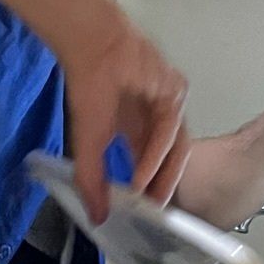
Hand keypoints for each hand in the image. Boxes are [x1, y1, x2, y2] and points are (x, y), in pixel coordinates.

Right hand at [52, 0, 189, 221]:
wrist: (92, 44)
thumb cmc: (88, 86)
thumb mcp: (89, 143)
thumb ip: (91, 180)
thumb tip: (96, 218)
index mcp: (139, 129)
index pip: (153, 166)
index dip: (150, 190)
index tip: (142, 215)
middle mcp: (158, 119)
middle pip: (171, 161)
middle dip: (162, 189)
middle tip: (153, 217)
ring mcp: (170, 104)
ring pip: (175, 149)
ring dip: (160, 177)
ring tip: (147, 202)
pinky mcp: (175, 91)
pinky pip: (170, 130)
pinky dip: (155, 155)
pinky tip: (142, 175)